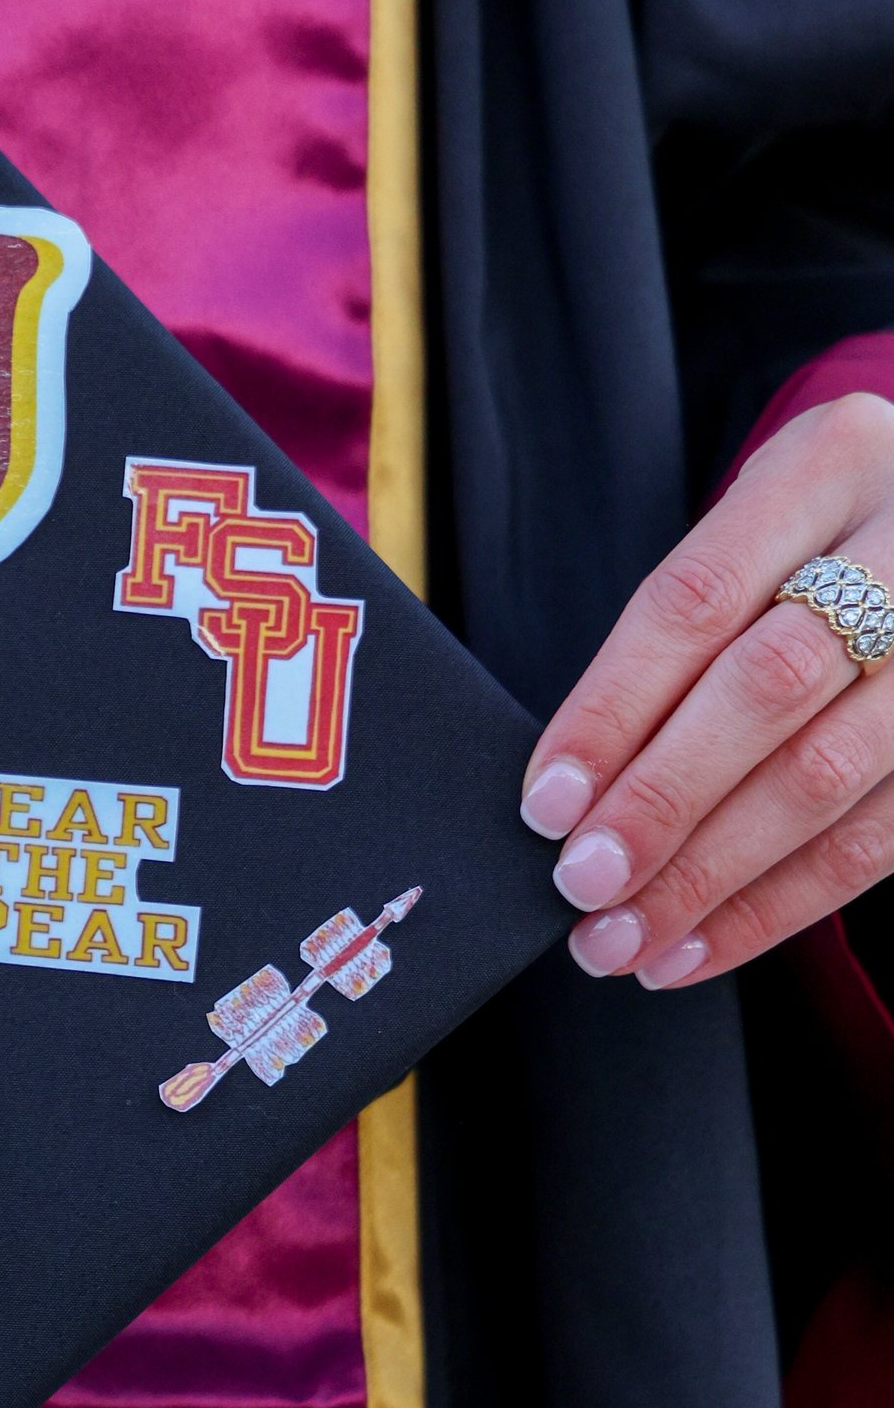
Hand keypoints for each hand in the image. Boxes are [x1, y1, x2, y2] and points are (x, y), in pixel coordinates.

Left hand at [522, 391, 893, 988]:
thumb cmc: (827, 534)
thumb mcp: (765, 522)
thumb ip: (690, 625)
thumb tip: (571, 788)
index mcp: (833, 461)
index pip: (699, 598)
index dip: (613, 707)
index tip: (547, 802)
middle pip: (768, 689)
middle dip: (663, 801)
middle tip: (582, 885)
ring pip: (829, 777)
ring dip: (713, 877)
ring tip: (625, 940)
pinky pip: (880, 841)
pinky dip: (780, 905)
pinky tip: (699, 946)